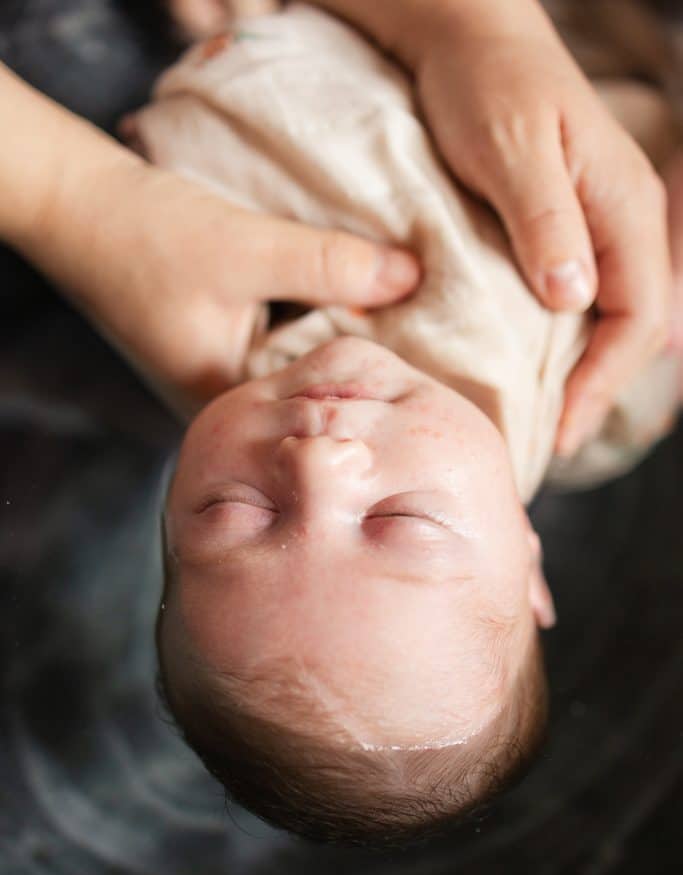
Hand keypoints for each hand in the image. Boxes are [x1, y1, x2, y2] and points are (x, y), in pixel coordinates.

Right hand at [25, 155, 418, 418]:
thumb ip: (329, 265)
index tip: (427, 368)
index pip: (318, 412)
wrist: (80, 204)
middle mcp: (225, 406)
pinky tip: (354, 301)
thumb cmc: (146, 235)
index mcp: (225, 409)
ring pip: (302, 368)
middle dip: (363, 367)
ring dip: (340, 338)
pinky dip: (315, 321)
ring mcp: (224, 377)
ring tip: (403, 321)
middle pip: (314, 396)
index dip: (372, 387)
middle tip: (431, 345)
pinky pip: (286, 342)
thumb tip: (413, 276)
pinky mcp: (225, 346)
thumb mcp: (246, 250)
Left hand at [412, 4, 670, 454]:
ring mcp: (593, 222)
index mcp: (622, 203)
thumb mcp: (510, 149)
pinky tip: (537, 363)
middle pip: (632, 323)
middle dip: (598, 386)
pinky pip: (579, 295)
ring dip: (584, 368)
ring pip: (608, 313)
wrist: (465, 40)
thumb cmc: (486, 84)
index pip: (638, 312)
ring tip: (547, 414)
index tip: (564, 424)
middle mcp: (618, 218)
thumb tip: (573, 298)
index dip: (605, 377)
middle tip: (554, 437)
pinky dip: (564, 338)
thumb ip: (545, 220)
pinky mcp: (561, 226)